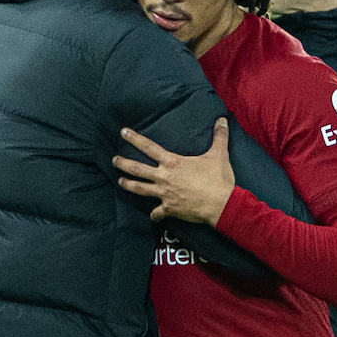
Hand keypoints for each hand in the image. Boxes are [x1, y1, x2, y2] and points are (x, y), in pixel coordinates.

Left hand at [112, 118, 234, 224]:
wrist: (221, 204)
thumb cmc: (218, 179)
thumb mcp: (219, 154)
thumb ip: (219, 136)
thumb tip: (222, 120)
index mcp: (172, 162)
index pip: (149, 147)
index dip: (134, 139)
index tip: (123, 133)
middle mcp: (164, 177)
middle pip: (137, 169)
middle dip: (123, 164)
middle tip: (114, 161)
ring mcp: (164, 194)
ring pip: (140, 189)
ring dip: (128, 185)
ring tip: (120, 182)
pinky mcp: (170, 209)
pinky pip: (157, 213)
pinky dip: (153, 215)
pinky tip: (151, 216)